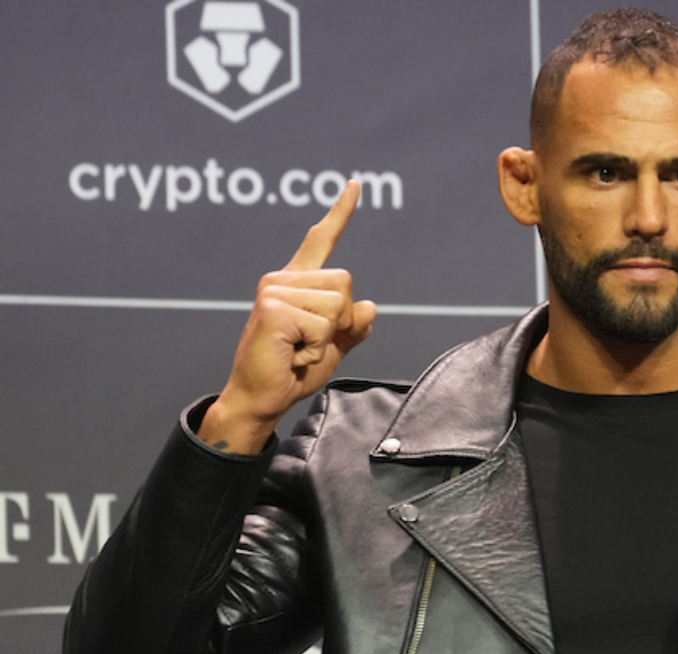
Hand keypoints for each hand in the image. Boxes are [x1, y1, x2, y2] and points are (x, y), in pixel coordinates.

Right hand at [198, 181, 376, 453]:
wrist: (261, 399)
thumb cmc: (291, 373)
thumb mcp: (332, 348)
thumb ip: (352, 328)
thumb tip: (370, 307)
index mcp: (296, 283)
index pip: (321, 240)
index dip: (340, 213)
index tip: (355, 184)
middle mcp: (282, 280)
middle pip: (345, 283)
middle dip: (340, 321)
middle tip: (309, 343)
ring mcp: (275, 291)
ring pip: (338, 304)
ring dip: (327, 337)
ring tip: (298, 348)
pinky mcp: (275, 308)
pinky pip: (325, 326)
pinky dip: (316, 349)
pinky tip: (292, 354)